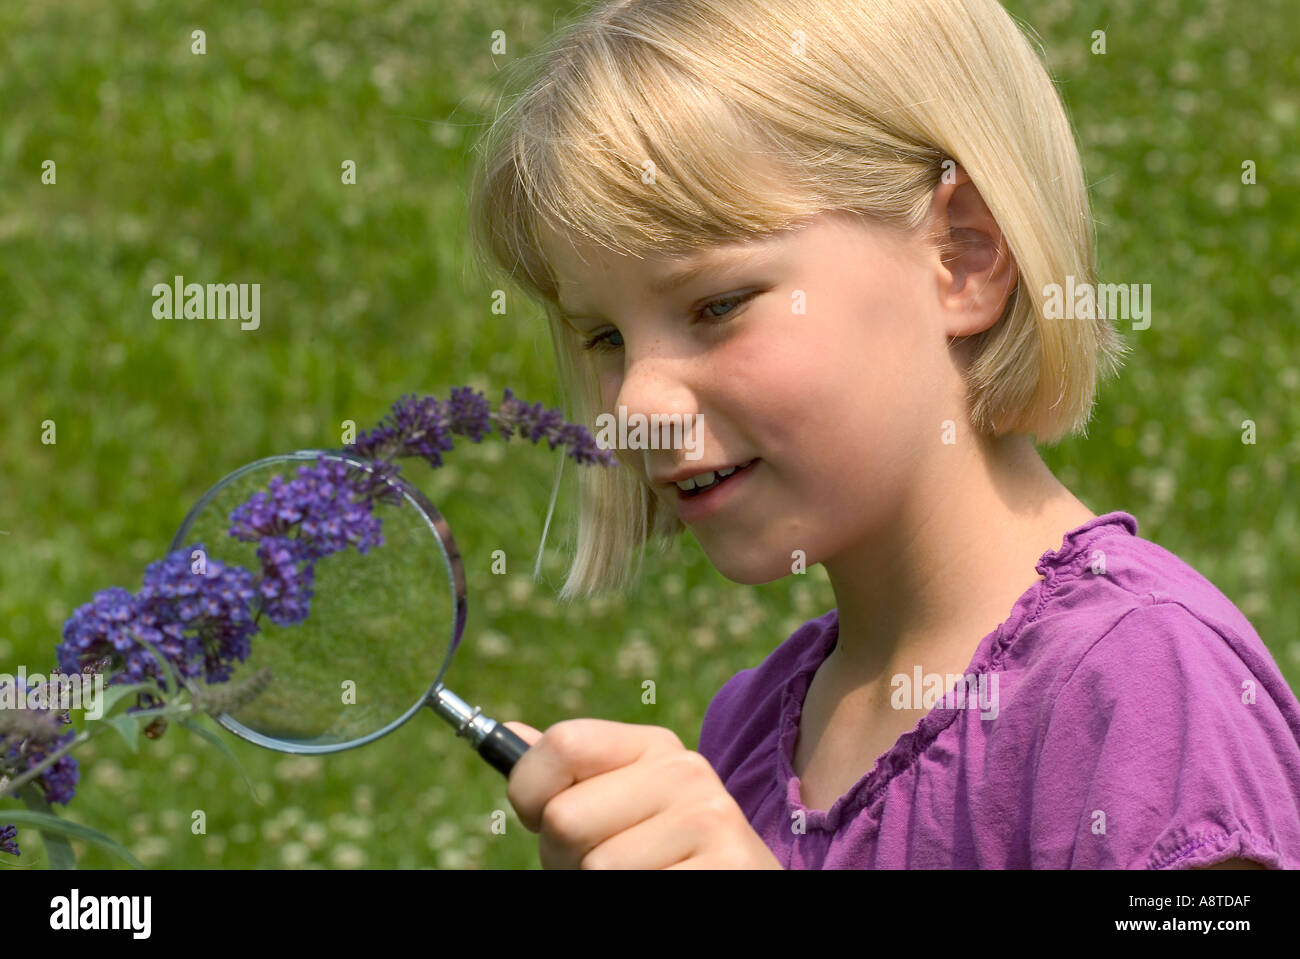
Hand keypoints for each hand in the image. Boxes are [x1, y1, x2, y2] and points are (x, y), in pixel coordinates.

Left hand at [502, 718, 782, 869]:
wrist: (743, 884)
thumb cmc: (662, 859)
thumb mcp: (621, 805)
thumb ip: (571, 775)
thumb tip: (509, 732)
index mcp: (654, 747)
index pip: (561, 744)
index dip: (529, 794)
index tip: (542, 820)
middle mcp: (685, 771)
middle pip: (564, 818)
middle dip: (564, 858)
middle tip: (606, 866)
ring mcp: (709, 819)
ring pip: (596, 868)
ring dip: (598, 889)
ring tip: (641, 879)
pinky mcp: (725, 866)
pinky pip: (631, 894)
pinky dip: (633, 908)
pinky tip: (665, 889)